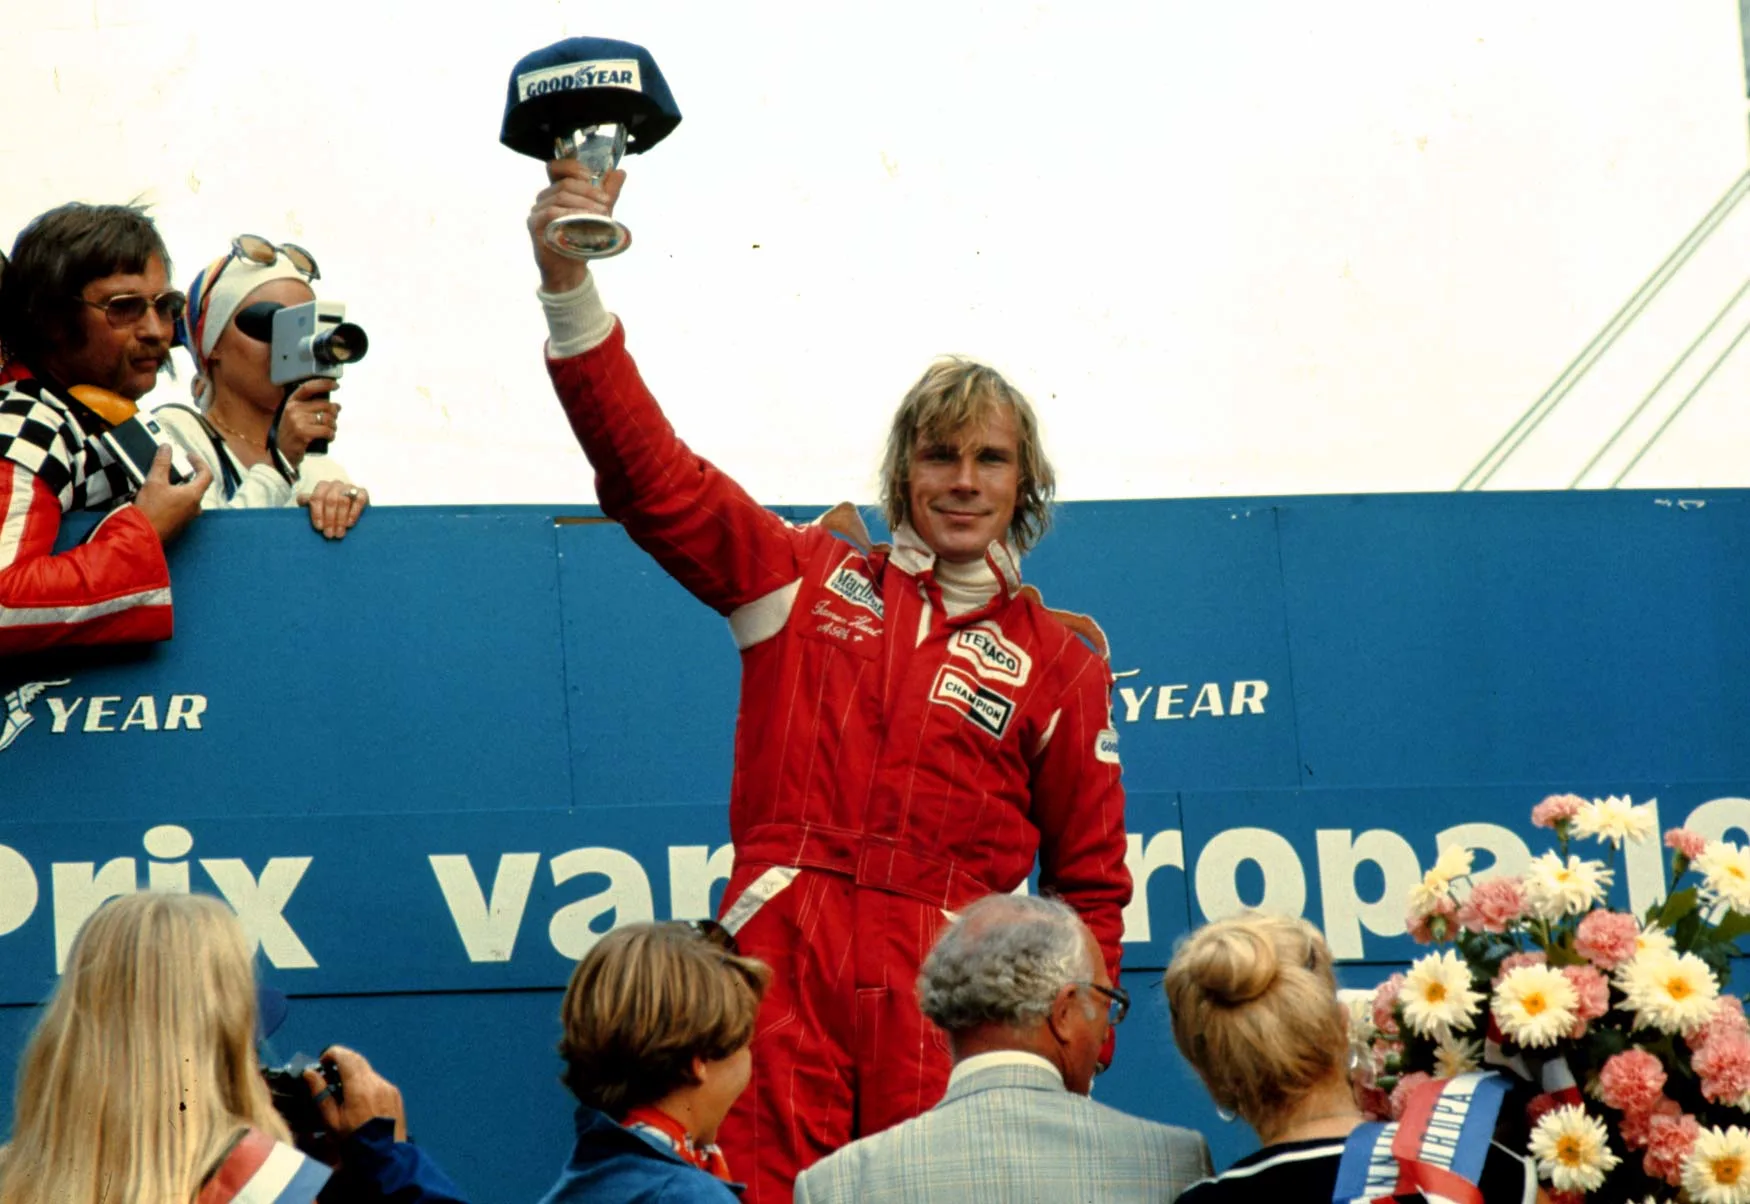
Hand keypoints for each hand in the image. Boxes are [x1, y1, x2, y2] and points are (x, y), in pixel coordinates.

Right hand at [133, 446, 211, 542]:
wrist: (141, 535)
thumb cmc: (150, 512)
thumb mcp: (154, 482)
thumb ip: (162, 463)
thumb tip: (166, 449)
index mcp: (194, 496)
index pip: (206, 474)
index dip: (199, 462)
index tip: (190, 456)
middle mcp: (194, 508)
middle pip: (196, 486)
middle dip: (186, 475)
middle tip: (175, 468)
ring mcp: (187, 517)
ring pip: (187, 497)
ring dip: (178, 487)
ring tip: (162, 481)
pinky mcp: (177, 524)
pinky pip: (179, 507)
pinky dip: (172, 498)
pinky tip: (157, 496)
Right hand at [277, 379, 340, 464]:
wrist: (281, 453)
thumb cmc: (293, 433)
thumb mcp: (296, 416)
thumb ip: (310, 407)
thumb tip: (335, 405)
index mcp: (291, 402)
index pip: (308, 387)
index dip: (324, 384)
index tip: (335, 385)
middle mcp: (293, 409)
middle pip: (325, 405)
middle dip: (334, 412)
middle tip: (333, 420)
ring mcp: (297, 420)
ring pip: (327, 418)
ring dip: (333, 425)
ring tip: (330, 430)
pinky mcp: (303, 433)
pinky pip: (326, 430)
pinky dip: (331, 434)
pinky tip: (329, 437)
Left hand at [297, 479, 367, 539]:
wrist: (351, 510)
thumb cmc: (330, 511)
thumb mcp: (317, 508)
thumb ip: (308, 503)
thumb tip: (302, 501)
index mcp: (322, 486)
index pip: (317, 497)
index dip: (317, 513)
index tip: (319, 528)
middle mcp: (335, 485)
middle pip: (331, 500)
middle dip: (329, 519)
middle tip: (329, 534)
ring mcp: (349, 487)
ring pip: (343, 501)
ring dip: (341, 519)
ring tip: (340, 533)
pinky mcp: (362, 492)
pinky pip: (359, 500)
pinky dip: (354, 512)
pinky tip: (350, 524)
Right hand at [305, 1045, 406, 1142]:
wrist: (387, 1159)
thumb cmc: (354, 1143)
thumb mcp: (332, 1123)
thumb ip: (321, 1095)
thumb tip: (310, 1073)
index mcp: (359, 1087)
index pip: (346, 1057)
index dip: (332, 1053)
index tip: (322, 1061)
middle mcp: (377, 1082)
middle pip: (358, 1060)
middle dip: (342, 1060)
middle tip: (329, 1072)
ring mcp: (389, 1088)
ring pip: (368, 1071)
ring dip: (354, 1073)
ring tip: (343, 1090)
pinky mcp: (396, 1095)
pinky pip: (378, 1082)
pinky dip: (366, 1084)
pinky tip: (360, 1101)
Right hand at [528, 158, 625, 293]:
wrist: (572, 269)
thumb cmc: (582, 240)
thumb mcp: (600, 213)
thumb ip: (609, 192)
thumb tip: (620, 172)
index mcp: (557, 192)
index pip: (557, 167)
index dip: (573, 167)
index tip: (593, 176)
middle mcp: (544, 199)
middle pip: (564, 183)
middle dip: (589, 191)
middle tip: (606, 202)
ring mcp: (537, 211)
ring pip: (560, 196)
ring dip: (584, 203)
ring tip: (601, 214)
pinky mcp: (534, 225)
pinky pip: (550, 213)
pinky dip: (570, 214)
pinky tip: (583, 220)